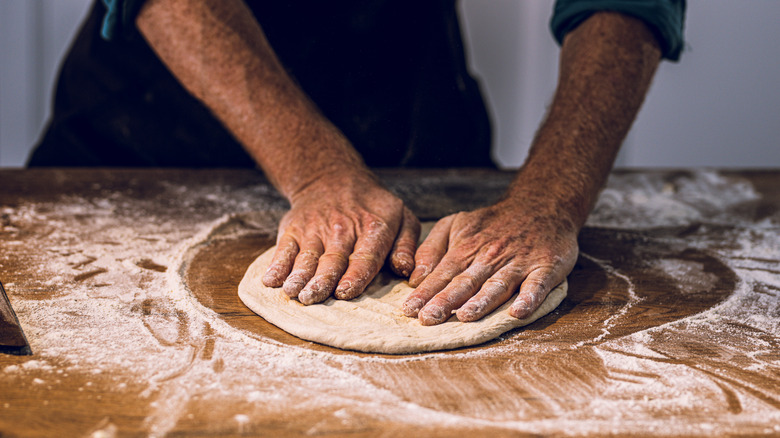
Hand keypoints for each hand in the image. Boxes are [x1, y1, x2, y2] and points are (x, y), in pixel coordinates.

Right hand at [262, 172, 419, 304]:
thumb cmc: (373, 207)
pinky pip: (284, 248)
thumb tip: (405, 270)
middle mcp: (343, 228)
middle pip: (332, 259)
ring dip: (298, 275)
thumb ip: (406, 246)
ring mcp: (315, 229)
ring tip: (292, 292)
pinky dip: (277, 265)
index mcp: (374, 227)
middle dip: (322, 280)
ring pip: (307, 256)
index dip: (355, 274)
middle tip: (312, 297)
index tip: (345, 291)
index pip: (365, 255)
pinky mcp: (293, 229)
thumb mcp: (401, 217)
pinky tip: (271, 280)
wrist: (333, 178)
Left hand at [401, 197, 577, 324]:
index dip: (425, 293)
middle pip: (466, 281)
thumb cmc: (493, 223)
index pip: (442, 273)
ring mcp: (519, 263)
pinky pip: (537, 285)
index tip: (408, 310)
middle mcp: (490, 257)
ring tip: (465, 316)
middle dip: (446, 301)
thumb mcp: (456, 224)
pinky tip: (518, 313)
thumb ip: (432, 250)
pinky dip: (529, 299)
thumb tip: (415, 278)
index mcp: (466, 249)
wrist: (542, 206)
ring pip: (498, 285)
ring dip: (482, 301)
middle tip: (428, 319)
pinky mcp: (546, 267)